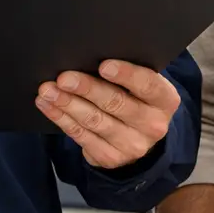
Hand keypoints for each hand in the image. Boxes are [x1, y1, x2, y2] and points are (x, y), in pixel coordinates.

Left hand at [35, 59, 179, 168]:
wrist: (139, 138)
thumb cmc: (136, 99)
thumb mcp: (143, 87)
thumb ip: (127, 74)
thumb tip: (90, 55)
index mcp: (165, 100)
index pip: (148, 85)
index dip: (127, 74)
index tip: (103, 65)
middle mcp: (153, 125)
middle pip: (116, 103)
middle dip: (87, 88)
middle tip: (64, 77)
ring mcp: (132, 145)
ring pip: (95, 121)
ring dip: (67, 104)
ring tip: (48, 90)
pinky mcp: (110, 157)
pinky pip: (81, 135)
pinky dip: (61, 118)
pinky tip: (48, 105)